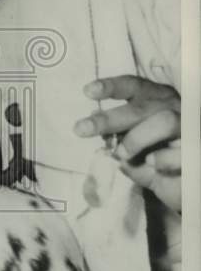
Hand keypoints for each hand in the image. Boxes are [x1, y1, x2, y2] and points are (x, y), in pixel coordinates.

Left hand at [74, 75, 180, 213]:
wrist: (182, 184)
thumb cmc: (155, 160)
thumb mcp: (132, 147)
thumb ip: (117, 135)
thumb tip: (94, 121)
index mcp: (156, 100)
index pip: (135, 86)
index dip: (112, 87)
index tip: (87, 91)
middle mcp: (174, 107)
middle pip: (142, 107)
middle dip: (110, 119)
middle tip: (81, 129)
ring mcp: (189, 127)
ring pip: (165, 121)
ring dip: (136, 139)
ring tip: (121, 155)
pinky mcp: (197, 149)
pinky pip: (181, 150)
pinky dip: (162, 159)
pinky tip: (151, 164)